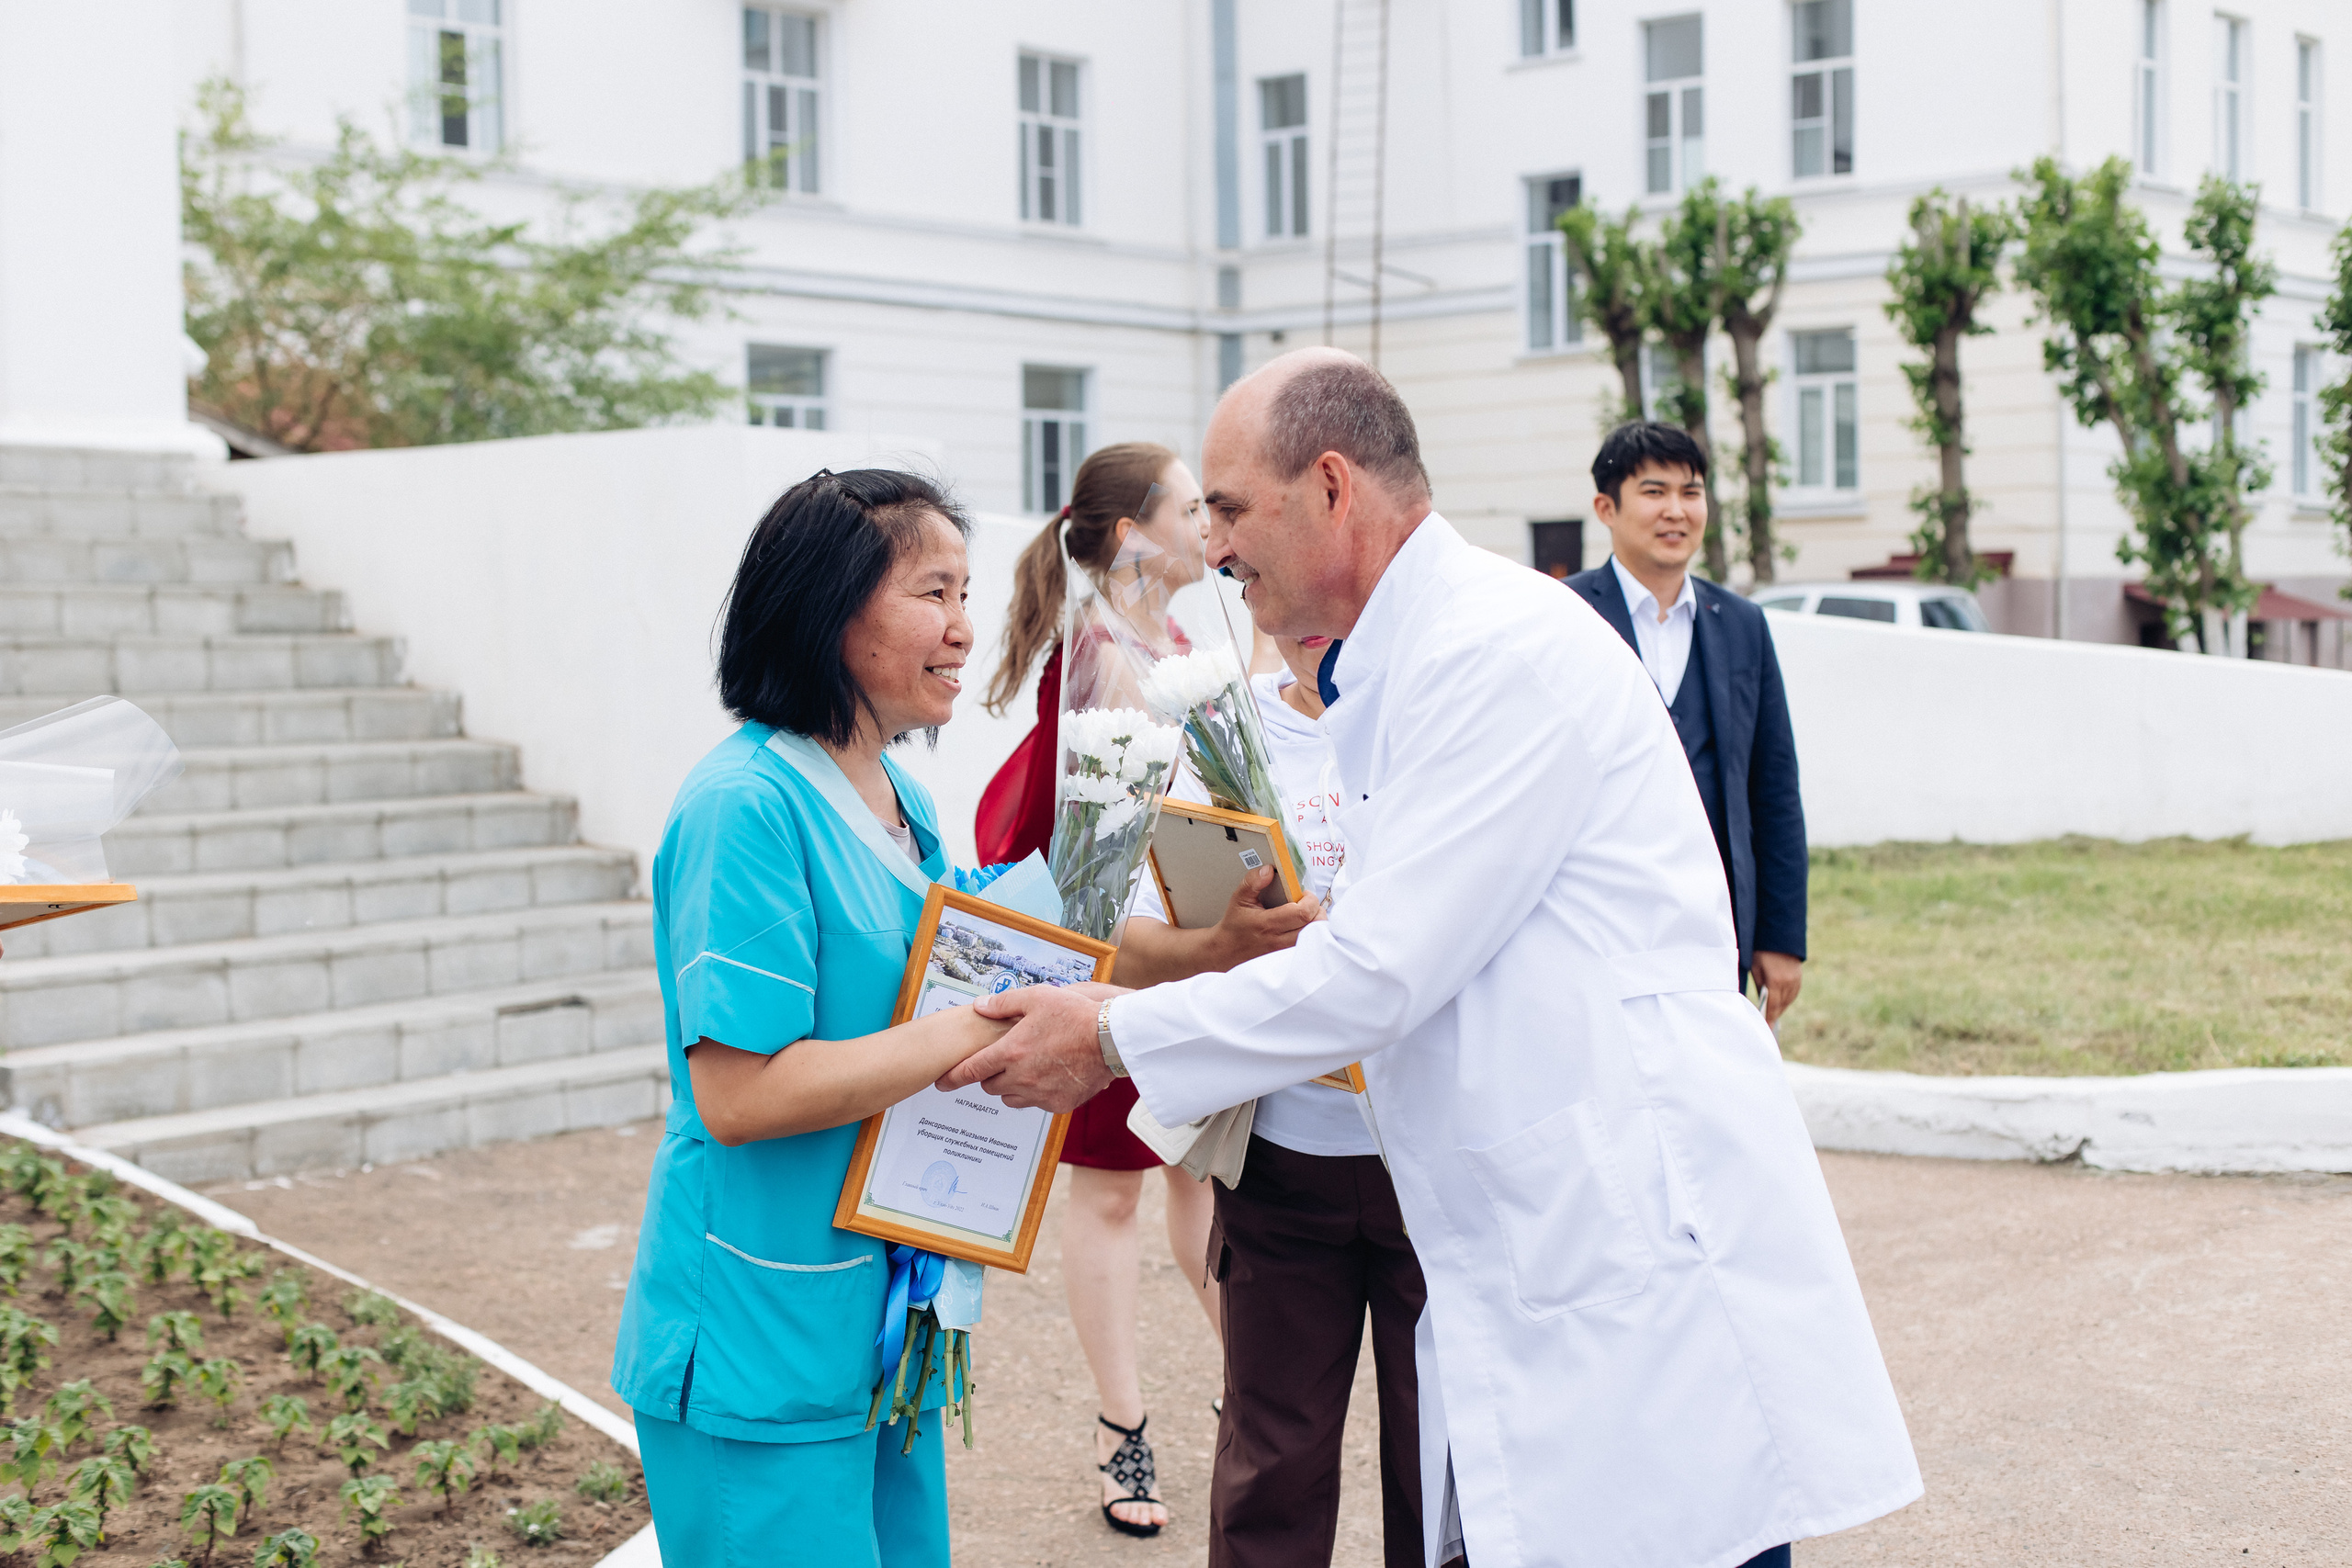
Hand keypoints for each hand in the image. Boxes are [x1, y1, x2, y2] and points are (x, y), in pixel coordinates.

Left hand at [942, 981, 1129, 1110]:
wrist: (1111, 1038)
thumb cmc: (1075, 1014)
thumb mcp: (1036, 998)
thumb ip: (1003, 1004)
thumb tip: (979, 1007)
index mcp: (1011, 1051)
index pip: (971, 1070)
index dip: (953, 1077)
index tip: (941, 1082)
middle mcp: (1022, 1077)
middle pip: (989, 1086)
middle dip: (990, 1075)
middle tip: (1002, 1060)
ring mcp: (1040, 1094)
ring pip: (1010, 1098)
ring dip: (1010, 1086)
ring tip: (1026, 1068)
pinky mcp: (1058, 1104)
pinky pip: (1036, 1104)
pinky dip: (1035, 1093)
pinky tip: (1048, 1076)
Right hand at [1205, 866, 1319, 967]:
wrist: (1227, 950)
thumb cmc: (1235, 925)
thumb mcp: (1239, 898)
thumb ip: (1253, 881)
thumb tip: (1269, 870)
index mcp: (1267, 924)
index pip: (1302, 913)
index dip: (1310, 900)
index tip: (1304, 893)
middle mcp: (1278, 940)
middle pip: (1314, 927)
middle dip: (1317, 911)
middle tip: (1309, 903)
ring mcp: (1284, 951)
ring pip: (1315, 939)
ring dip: (1317, 923)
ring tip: (1307, 913)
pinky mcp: (1287, 957)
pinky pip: (1308, 946)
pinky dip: (1312, 934)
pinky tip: (1304, 926)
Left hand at [1752, 951, 1802, 1025]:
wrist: (1779, 936)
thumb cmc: (1762, 952)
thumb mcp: (1756, 969)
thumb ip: (1760, 987)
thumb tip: (1762, 1003)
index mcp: (1775, 981)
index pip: (1772, 1007)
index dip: (1769, 1019)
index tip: (1767, 1029)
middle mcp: (1788, 983)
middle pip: (1781, 1006)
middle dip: (1774, 1015)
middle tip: (1767, 1024)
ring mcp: (1796, 980)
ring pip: (1788, 1001)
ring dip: (1780, 1008)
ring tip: (1772, 1015)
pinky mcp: (1799, 977)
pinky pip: (1793, 994)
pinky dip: (1786, 1000)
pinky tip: (1780, 1003)